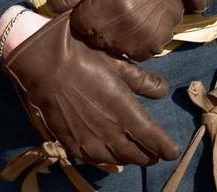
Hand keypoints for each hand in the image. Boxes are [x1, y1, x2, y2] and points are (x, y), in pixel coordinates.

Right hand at [2, 11, 179, 166]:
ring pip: (118, 160)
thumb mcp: (116, 62)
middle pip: (138, 154)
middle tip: (156, 151)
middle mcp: (111, 133)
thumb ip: (141, 80)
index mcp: (125, 111)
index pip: (153, 139)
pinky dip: (108, 158)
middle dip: (150, 154)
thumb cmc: (82, 56)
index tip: (172, 150)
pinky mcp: (73, 144)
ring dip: (130, 157)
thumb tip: (163, 91)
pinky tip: (109, 153)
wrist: (43, 64)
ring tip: (136, 152)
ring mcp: (90, 142)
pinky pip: (96, 160)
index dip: (165, 148)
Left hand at [49, 0, 207, 59]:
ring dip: (117, 38)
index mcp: (101, 9)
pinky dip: (135, 44)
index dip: (85, 16)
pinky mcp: (153, 46)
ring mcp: (137, 40)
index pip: (79, 26)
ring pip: (115, 50)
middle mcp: (118, 29)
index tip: (96, 6)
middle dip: (99, 28)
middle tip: (113, 10)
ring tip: (127, 17)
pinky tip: (139, 26)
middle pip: (96, 40)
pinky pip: (136, 54)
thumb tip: (50, 6)